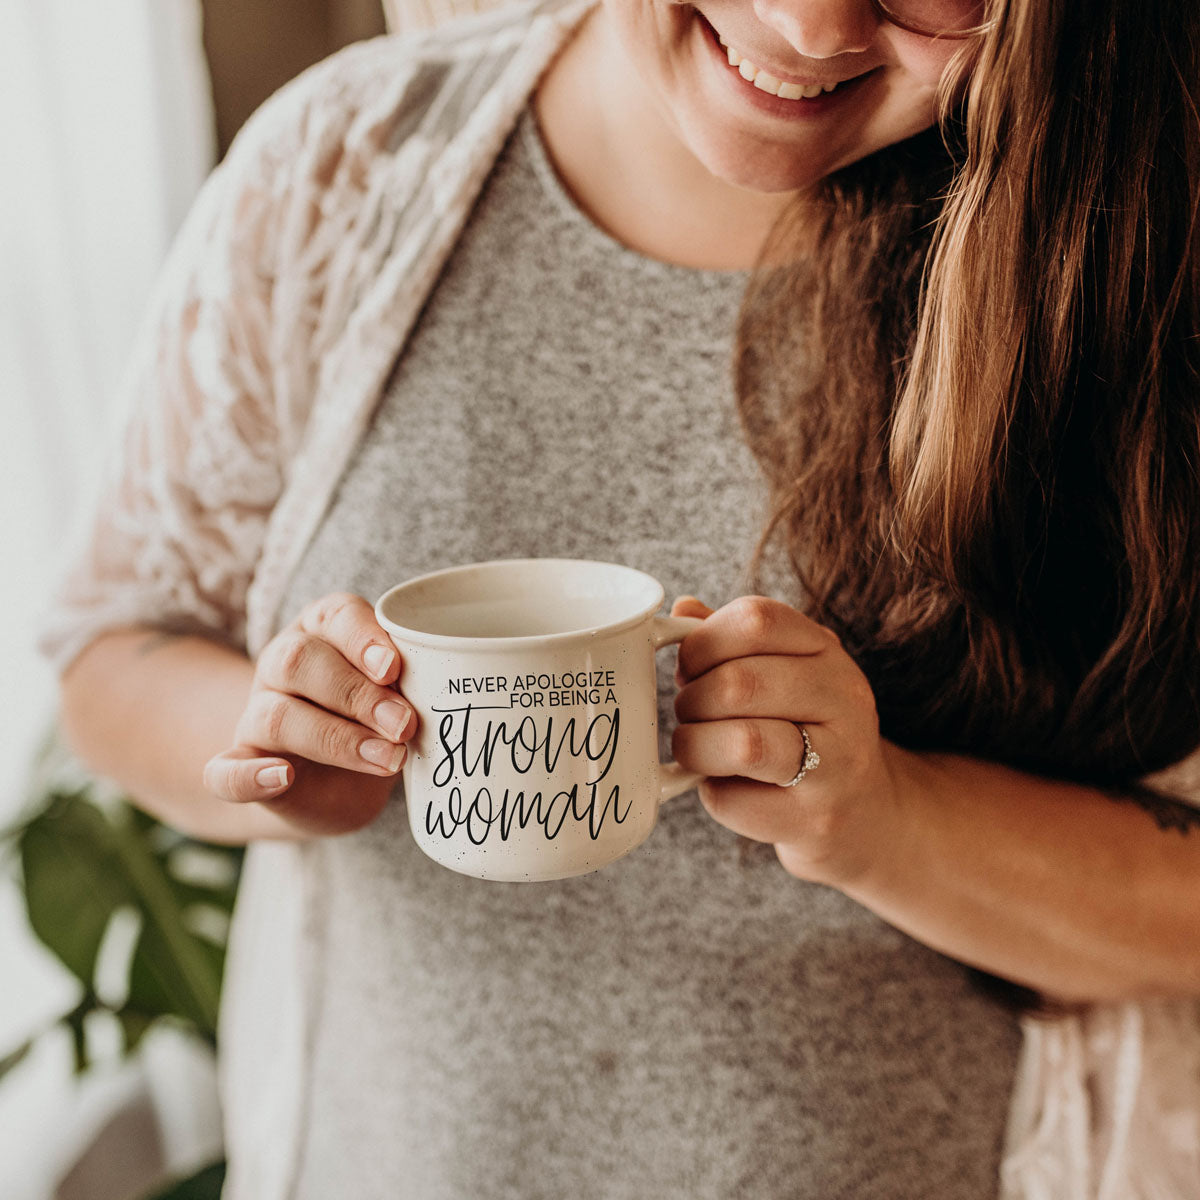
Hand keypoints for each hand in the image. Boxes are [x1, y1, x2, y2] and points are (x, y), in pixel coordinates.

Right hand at [203, 593, 416, 837]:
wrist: (334, 784)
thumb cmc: (375, 721)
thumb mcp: (397, 695)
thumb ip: (407, 686)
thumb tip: (442, 694)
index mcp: (324, 631)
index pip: (336, 616)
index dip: (363, 638)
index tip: (394, 667)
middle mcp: (283, 665)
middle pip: (300, 662)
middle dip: (357, 693)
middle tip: (404, 724)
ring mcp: (257, 715)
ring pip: (275, 715)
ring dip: (335, 738)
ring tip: (387, 759)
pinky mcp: (244, 766)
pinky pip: (225, 771)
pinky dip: (248, 776)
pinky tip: (282, 778)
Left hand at [671, 594, 904, 886]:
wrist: (861, 810)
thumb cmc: (801, 730)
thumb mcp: (777, 672)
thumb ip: (730, 640)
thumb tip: (680, 610)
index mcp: (826, 650)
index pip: (756, 620)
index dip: (703, 642)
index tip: (690, 666)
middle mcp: (844, 698)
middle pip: (739, 683)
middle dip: (692, 702)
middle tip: (690, 715)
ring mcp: (838, 762)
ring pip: (743, 743)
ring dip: (697, 746)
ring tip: (698, 748)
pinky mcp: (818, 819)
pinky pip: (735, 800)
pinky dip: (712, 794)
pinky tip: (727, 787)